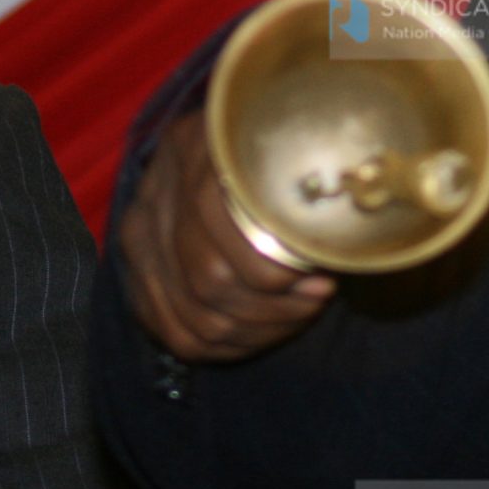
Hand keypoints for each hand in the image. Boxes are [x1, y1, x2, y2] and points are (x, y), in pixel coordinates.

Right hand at [118, 109, 336, 361]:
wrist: (218, 145)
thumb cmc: (271, 148)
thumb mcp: (284, 142)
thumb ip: (304, 171)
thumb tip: (351, 226)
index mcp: (191, 148)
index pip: (224, 228)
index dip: (275, 267)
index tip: (321, 275)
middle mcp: (154, 195)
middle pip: (208, 279)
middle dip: (274, 305)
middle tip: (317, 297)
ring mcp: (139, 238)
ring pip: (195, 316)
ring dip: (259, 329)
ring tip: (300, 314)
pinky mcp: (137, 276)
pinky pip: (177, 334)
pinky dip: (228, 346)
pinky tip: (266, 333)